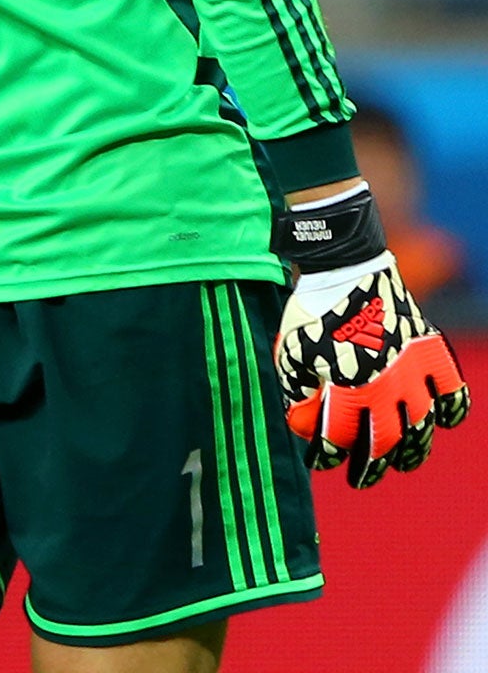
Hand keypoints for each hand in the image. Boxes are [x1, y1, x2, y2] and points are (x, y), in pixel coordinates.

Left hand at [275, 252, 469, 488]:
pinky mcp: (429, 351)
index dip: (327, 454)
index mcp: (346, 390)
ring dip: (412, 451)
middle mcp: (384, 388)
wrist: (344, 266)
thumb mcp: (290, 351)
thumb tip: (302, 422)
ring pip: (420, 429)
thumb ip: (295, 390)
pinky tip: (440, 420)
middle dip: (370, 466)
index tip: (321, 460)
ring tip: (403, 462)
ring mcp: (411, 371)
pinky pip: (452, 392)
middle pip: (382, 444)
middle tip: (362, 477)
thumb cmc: (313, 309)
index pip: (338, 440)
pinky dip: (451, 410)